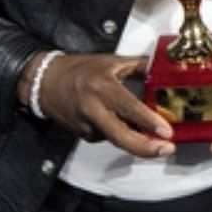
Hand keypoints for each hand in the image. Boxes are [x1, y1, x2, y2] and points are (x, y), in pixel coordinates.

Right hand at [31, 52, 175, 157]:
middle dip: (146, 148)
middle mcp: (94, 109)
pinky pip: (109, 136)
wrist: (45, 82)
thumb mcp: (112, 61)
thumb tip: (164, 68)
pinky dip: (123, 133)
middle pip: (120, 136)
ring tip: (157, 139)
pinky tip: (130, 127)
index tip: (167, 131)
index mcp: (103, 88)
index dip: (149, 121)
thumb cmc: (78, 70)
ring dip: (138, 141)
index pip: (129, 108)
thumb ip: (140, 65)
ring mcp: (86, 125)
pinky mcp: (83, 134)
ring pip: (117, 139)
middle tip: (167, 149)